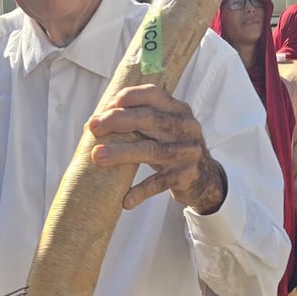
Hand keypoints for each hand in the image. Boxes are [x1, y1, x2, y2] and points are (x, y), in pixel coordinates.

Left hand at [88, 84, 226, 214]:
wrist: (205, 179)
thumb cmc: (172, 148)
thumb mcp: (162, 130)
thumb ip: (136, 123)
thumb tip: (91, 125)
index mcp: (179, 110)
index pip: (153, 95)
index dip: (127, 98)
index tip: (105, 107)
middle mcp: (186, 128)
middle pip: (150, 119)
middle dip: (118, 120)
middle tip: (93, 128)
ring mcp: (188, 152)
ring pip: (152, 150)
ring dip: (122, 153)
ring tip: (97, 157)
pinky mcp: (187, 176)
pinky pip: (160, 183)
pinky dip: (141, 191)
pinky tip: (126, 200)